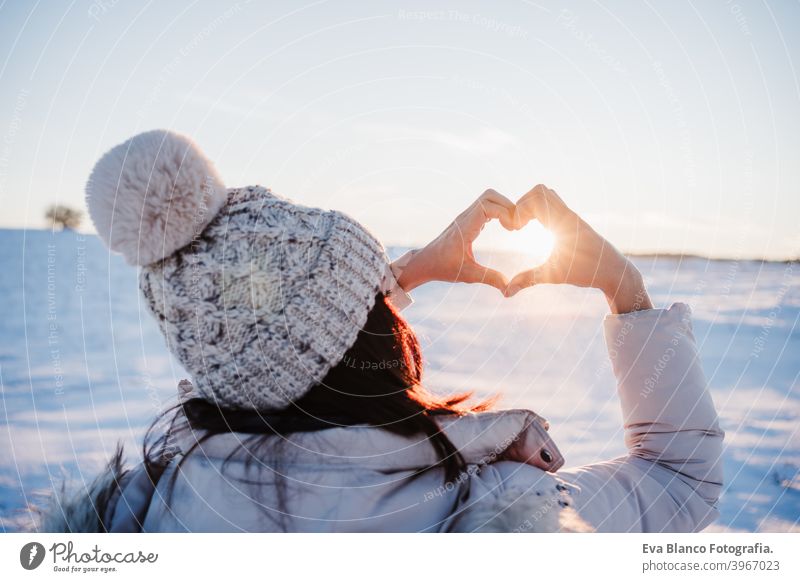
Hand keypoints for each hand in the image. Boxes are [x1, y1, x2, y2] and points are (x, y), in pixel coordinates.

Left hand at [392, 189, 516, 293]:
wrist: (425, 262)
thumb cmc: (443, 268)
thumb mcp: (468, 275)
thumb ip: (489, 278)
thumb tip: (509, 288)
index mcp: (465, 228)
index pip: (487, 205)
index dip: (505, 212)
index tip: (513, 229)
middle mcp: (465, 218)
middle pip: (489, 196)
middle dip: (507, 205)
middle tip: (516, 225)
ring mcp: (465, 217)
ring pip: (487, 198)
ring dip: (503, 207)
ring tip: (511, 226)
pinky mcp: (467, 220)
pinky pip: (485, 206)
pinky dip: (498, 211)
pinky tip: (504, 227)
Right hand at [506, 185, 651, 313]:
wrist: (614, 270)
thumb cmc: (587, 273)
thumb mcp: (554, 276)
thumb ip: (529, 281)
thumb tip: (506, 293)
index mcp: (563, 223)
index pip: (537, 197)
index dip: (520, 209)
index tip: (515, 229)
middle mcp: (567, 214)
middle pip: (540, 191)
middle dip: (522, 204)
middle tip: (517, 226)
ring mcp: (571, 215)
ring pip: (547, 194)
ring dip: (530, 205)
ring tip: (524, 226)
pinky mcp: (572, 220)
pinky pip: (553, 204)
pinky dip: (539, 210)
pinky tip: (535, 229)